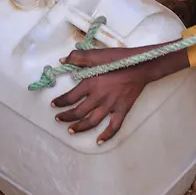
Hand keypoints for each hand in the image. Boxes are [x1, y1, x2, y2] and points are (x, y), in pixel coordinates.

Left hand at [52, 44, 188, 143]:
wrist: (142, 66)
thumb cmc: (119, 59)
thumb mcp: (97, 54)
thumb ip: (78, 57)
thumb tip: (62, 61)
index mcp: (91, 83)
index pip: (70, 97)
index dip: (60, 102)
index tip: (53, 105)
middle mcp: (98, 97)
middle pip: (78, 112)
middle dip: (66, 117)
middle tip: (58, 119)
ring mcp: (111, 106)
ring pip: (92, 122)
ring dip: (79, 127)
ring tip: (71, 131)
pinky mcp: (122, 110)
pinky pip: (114, 127)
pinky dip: (106, 135)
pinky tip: (99, 141)